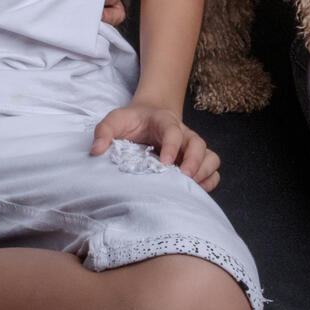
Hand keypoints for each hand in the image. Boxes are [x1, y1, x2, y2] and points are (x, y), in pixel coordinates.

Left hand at [90, 103, 219, 191]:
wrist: (148, 117)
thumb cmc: (132, 121)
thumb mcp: (115, 120)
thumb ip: (104, 131)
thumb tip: (97, 150)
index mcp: (164, 122)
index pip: (173, 131)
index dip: (172, 147)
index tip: (165, 164)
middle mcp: (183, 134)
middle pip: (198, 145)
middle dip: (193, 163)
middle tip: (182, 180)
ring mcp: (192, 148)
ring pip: (210, 158)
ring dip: (203, 174)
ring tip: (189, 189)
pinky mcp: (196, 161)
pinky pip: (212, 171)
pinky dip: (208, 182)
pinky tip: (194, 192)